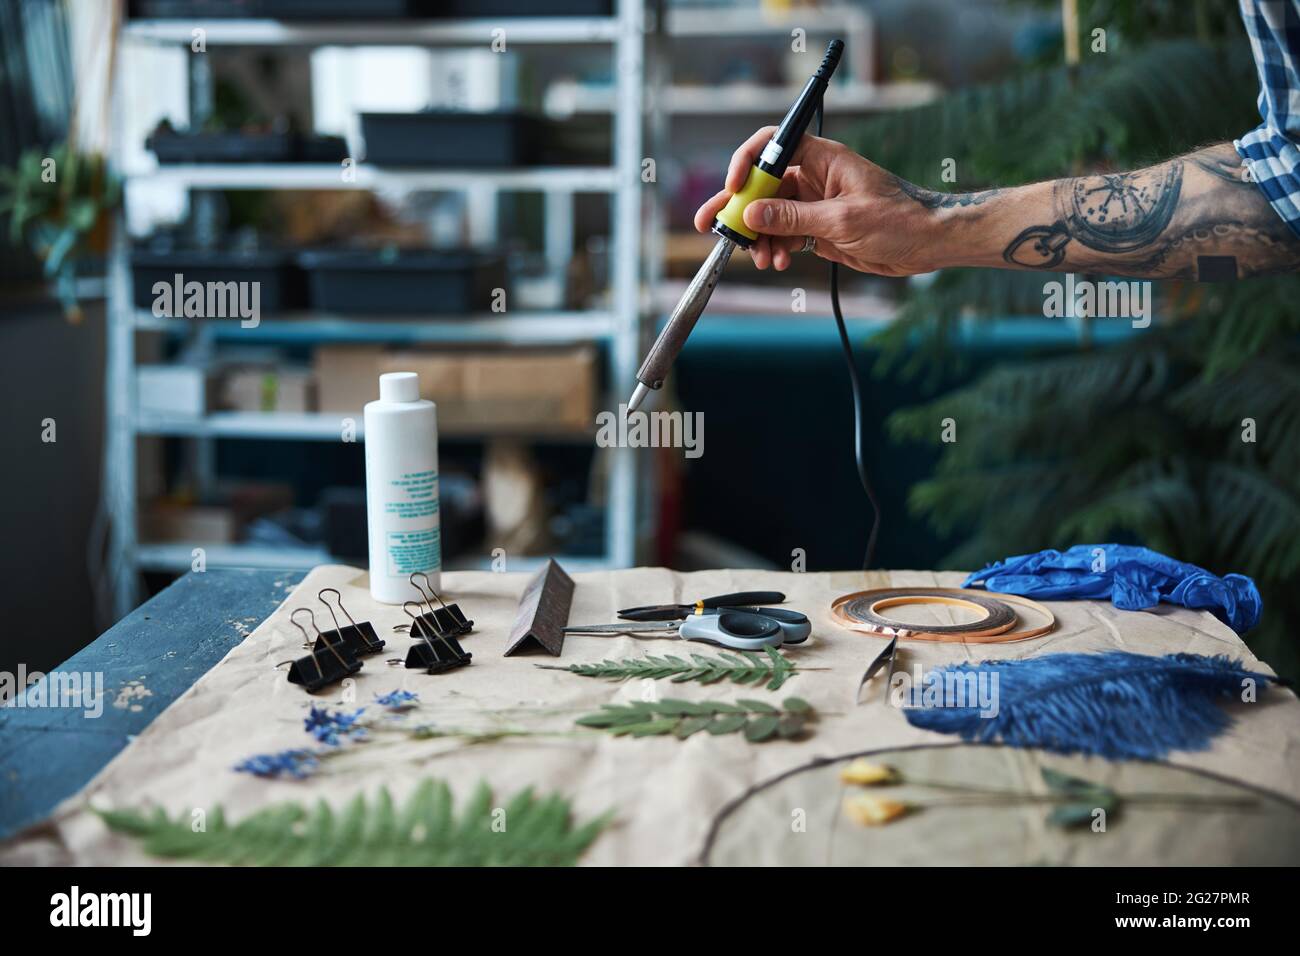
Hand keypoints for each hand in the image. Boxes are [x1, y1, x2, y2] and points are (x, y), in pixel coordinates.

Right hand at [692, 126, 940, 274]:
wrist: (927, 244)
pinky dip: (775, 248)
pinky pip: (783, 234)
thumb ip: (794, 218)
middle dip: (736, 207)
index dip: (747, 162)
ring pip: (768, 215)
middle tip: (710, 226)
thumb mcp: (843, 219)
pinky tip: (776, 262)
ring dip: (758, 236)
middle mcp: (813, 176)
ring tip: (759, 258)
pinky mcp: (816, 228)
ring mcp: (812, 203)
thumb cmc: (898, 219)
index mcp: (822, 158)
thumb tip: (751, 214)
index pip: (772, 144)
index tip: (732, 188)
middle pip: (761, 185)